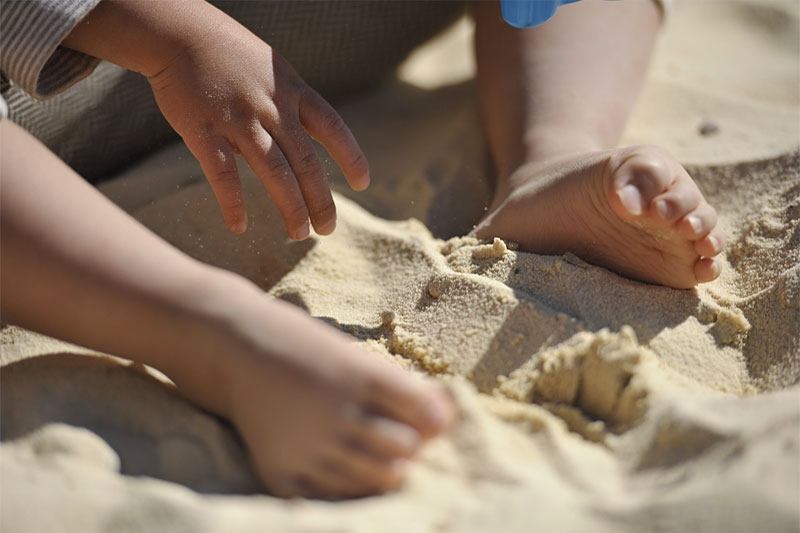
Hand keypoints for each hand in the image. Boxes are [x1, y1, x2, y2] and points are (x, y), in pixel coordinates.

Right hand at [145, 9, 368, 236]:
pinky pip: (224, 175)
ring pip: (274, 173)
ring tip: (299, 234)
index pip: (333, 128)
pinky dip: (233, 204)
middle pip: (306, 162)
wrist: (177, 31)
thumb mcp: (271, 69)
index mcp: (292, 91)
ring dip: (291, 208)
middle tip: (327, 229)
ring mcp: (239, 120)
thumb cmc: (226, 52)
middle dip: (321, 200)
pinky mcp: (204, 131)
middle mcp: (272, 108)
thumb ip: (286, 106)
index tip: (362, 183)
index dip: (351, 157)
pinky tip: (239, 227)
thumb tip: (293, 150)